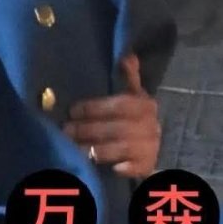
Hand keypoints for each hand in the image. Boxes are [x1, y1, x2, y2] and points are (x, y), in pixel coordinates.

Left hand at [64, 53, 160, 177]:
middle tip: (66, 130)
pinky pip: (129, 168)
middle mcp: (150, 126)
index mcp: (145, 106)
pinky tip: (96, 163)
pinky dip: (116, 166)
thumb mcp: (135, 97)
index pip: (119, 104)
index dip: (95, 107)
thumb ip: (129, 78)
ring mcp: (149, 147)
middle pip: (115, 127)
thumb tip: (127, 55)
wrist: (156, 147)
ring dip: (93, 148)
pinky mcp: (146, 166)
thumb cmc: (137, 119)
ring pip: (118, 148)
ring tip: (72, 147)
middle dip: (88, 129)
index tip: (73, 110)